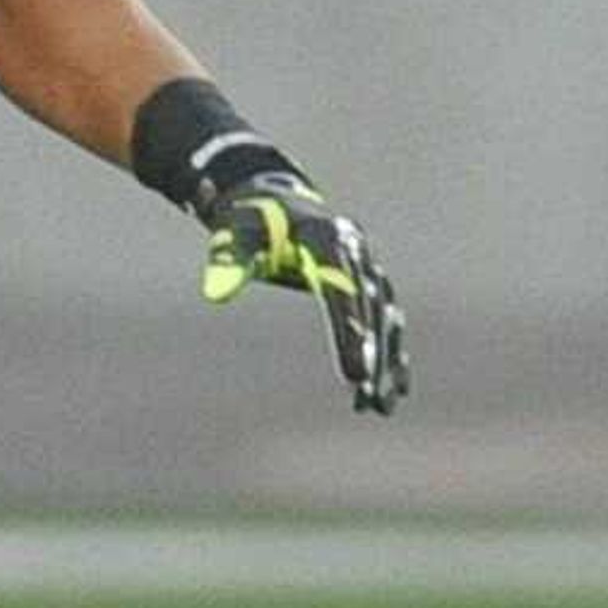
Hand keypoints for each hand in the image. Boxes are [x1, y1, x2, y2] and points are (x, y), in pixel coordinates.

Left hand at [196, 164, 408, 413]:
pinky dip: (390, 354)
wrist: (270, 200)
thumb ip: (229, 263)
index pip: (341, 290)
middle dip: (372, 353)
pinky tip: (392, 392)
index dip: (349, 330)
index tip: (353, 373)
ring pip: (386, 317)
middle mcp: (355, 251)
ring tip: (380, 407)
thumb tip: (215, 295)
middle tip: (367, 395)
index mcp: (326, 238)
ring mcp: (366, 266)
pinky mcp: (367, 282)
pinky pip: (385, 321)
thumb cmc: (249, 223)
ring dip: (386, 360)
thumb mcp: (234, 238)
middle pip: (371, 307)